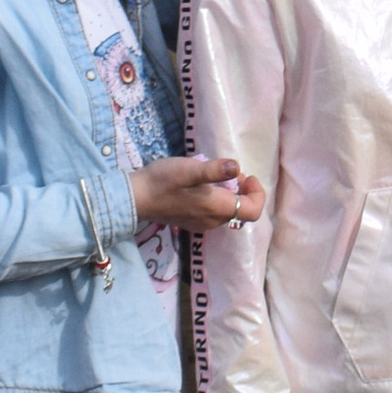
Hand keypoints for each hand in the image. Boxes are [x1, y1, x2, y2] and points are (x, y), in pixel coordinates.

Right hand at [134, 154, 262, 227]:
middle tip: (230, 173)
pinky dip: (216, 199)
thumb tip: (236, 167)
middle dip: (242, 190)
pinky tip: (201, 186)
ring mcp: (201, 224)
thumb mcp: (189, 170)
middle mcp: (213, 222)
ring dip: (229, 194)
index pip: (253, 211)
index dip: (257, 193)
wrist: (134, 197)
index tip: (247, 175)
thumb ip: (214, 170)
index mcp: (217, 209)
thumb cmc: (163, 181)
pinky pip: (213, 212)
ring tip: (214, 176)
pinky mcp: (190, 222)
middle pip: (241, 211)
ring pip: (227, 211)